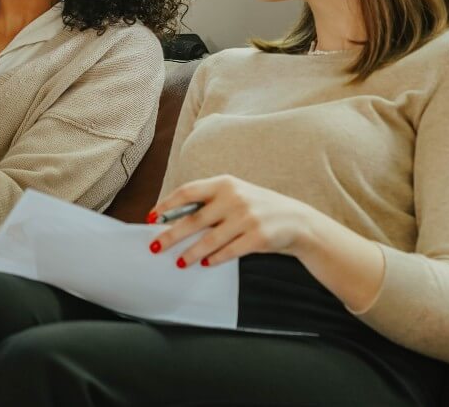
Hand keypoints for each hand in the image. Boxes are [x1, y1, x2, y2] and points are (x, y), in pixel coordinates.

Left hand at [149, 175, 318, 267]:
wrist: (297, 220)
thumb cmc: (257, 207)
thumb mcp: (234, 195)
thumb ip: (209, 202)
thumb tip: (172, 218)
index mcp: (224, 183)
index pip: (188, 192)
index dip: (167, 205)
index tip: (151, 217)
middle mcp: (234, 198)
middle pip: (194, 219)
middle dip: (172, 235)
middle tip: (155, 247)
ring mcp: (247, 217)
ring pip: (210, 239)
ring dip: (192, 253)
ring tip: (180, 262)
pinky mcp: (258, 237)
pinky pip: (230, 251)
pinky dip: (215, 259)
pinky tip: (205, 264)